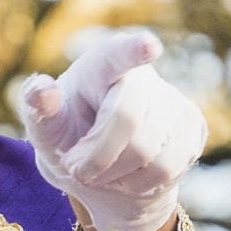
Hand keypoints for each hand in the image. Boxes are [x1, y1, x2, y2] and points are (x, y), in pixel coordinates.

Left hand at [18, 29, 206, 230]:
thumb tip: (43, 90)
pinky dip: (139, 184)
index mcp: (101, 64)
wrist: (102, 174)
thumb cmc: (68, 139)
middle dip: (97, 157)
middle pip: (127, 120)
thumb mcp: (44, 127)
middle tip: (77, 168)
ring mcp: (172, 100)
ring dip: (115, 175)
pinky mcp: (192, 127)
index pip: (117, 54)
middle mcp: (142, 75)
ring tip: (101, 171)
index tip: (148, 47)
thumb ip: (38, 108)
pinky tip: (127, 176)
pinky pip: (169, 167)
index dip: (133, 50)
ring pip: (149, 151)